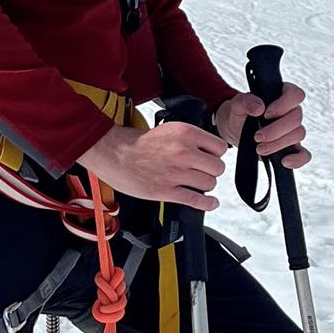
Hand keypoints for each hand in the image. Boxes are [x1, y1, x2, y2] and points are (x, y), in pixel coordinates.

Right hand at [78, 122, 228, 210]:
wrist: (113, 152)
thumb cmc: (136, 142)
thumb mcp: (169, 129)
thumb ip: (190, 138)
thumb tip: (207, 150)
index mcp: (185, 133)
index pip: (220, 147)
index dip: (216, 154)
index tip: (210, 158)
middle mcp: (183, 152)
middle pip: (217, 168)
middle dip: (211, 171)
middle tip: (203, 172)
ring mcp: (175, 172)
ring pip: (209, 184)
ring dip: (205, 186)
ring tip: (197, 184)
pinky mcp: (166, 190)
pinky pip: (197, 200)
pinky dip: (207, 204)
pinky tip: (210, 203)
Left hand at [213, 82, 311, 169]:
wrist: (237, 130)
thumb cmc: (241, 113)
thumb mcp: (238, 104)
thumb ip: (245, 101)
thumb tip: (259, 108)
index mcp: (282, 95)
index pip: (295, 94)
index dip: (283, 104)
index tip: (266, 114)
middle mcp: (291, 111)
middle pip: (296, 118)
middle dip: (276, 130)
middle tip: (257, 136)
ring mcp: (293, 130)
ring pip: (298, 135)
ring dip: (278, 144)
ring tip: (260, 148)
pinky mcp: (292, 148)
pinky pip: (304, 154)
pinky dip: (297, 159)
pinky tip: (283, 162)